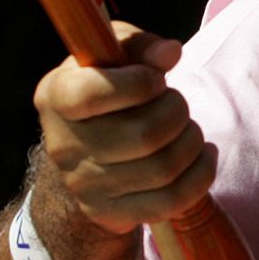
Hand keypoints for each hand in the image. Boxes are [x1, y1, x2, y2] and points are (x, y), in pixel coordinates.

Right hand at [34, 21, 217, 235]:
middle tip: (176, 104)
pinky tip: (202, 155)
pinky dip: (200, 175)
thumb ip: (141, 46)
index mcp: (56, 97)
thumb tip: (170, 53)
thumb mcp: (114, 54)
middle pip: (145, 135)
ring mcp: (85, 186)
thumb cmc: (106, 88)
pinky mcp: (109, 213)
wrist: (84, 150)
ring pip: (163, 169)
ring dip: (192, 142)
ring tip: (188, 129)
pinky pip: (171, 202)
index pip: (92, 94)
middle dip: (177, 111)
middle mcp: (64, 146)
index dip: (138, 84)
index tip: (155, 79)